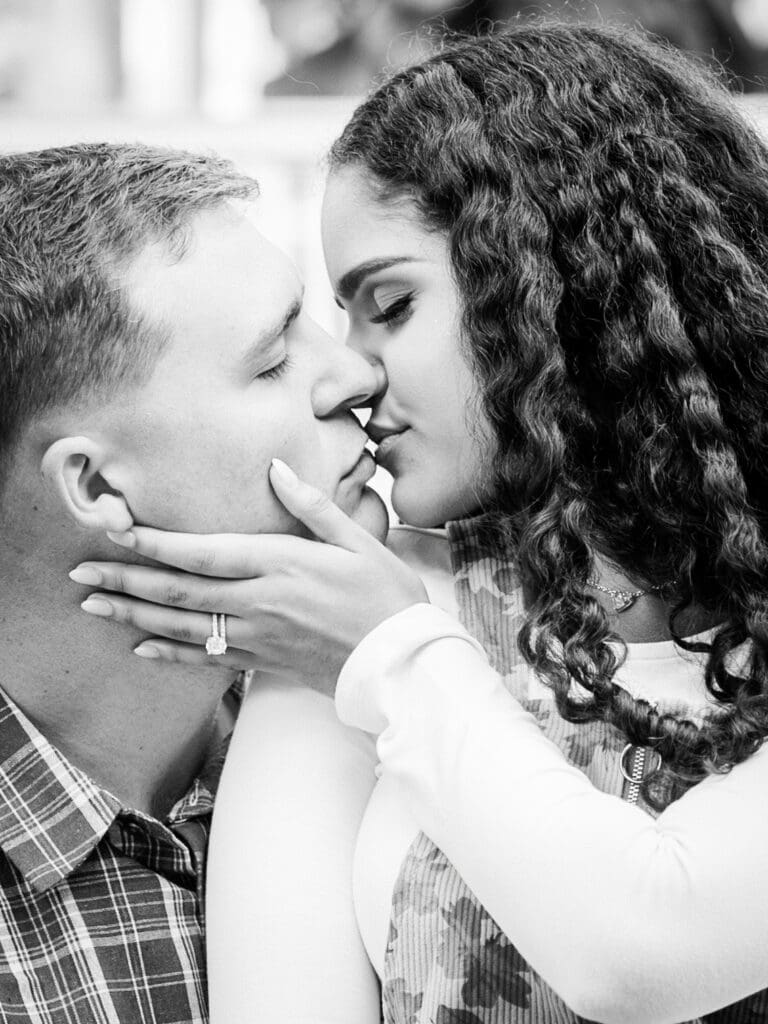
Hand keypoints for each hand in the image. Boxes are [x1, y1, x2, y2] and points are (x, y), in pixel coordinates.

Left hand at [70, 460, 428, 695]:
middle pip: (180, 590)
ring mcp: (259, 636)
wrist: (402, 662)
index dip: (156, 543)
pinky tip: (142, 648)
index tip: (118, 533)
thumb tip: (276, 469)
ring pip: (184, 625)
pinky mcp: (264, 662)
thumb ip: (312, 505)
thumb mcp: (359, 539)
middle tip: (81, 577)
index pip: (204, 551)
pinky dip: (171, 653)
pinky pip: (208, 659)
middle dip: (126, 582)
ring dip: (135, 616)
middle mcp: (261, 600)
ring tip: (95, 608)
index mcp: (282, 563)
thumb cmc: (386, 596)